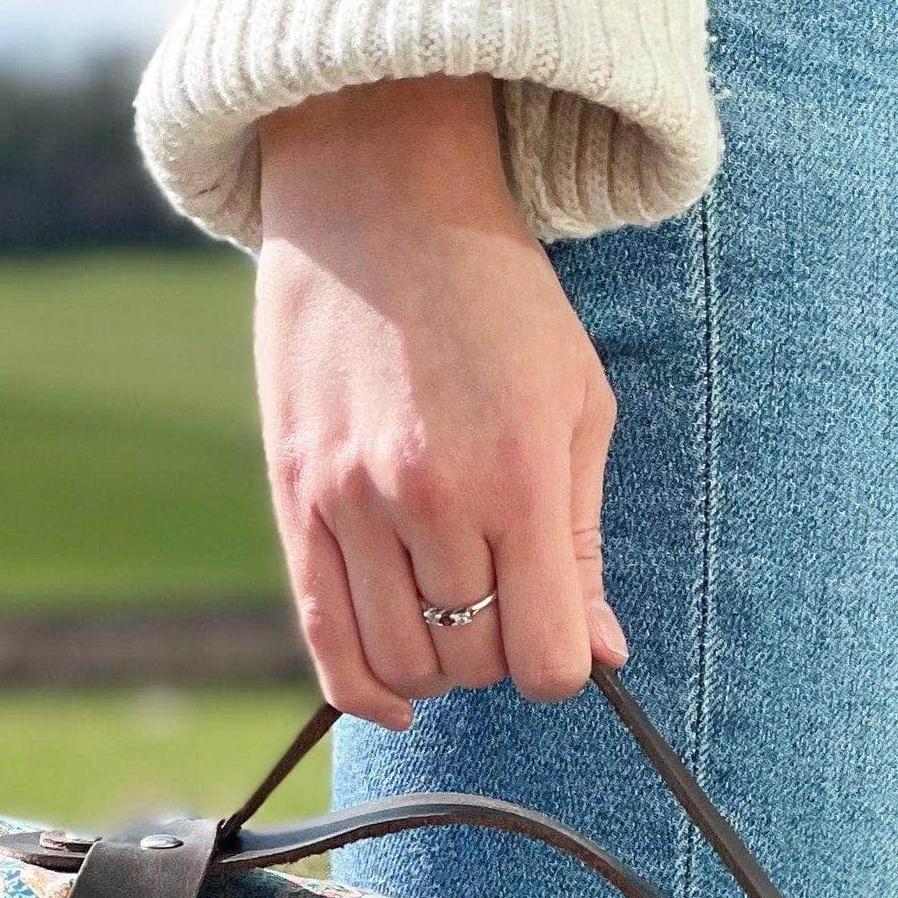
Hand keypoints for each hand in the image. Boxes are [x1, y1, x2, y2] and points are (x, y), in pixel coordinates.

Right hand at [255, 76, 625, 728]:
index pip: (546, 658)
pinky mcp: (295, 500)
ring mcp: (351, 503)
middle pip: (473, 663)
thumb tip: (603, 654)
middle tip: (503, 599)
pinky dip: (365, 691)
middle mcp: (429, 500)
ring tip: (452, 614)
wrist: (379, 198)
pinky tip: (398, 699)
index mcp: (516, 477)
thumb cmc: (500, 301)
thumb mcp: (576, 406)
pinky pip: (325, 642)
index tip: (562, 634)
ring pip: (402, 664)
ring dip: (438, 667)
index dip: (563, 666)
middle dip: (498, 652)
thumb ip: (583, 543)